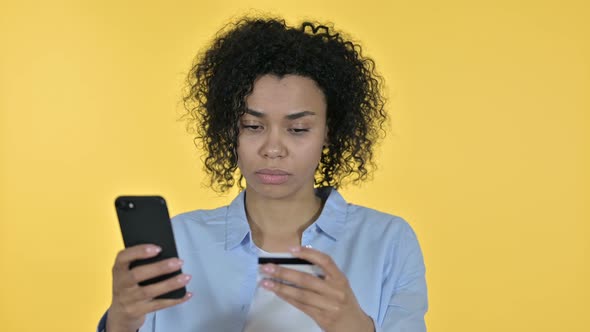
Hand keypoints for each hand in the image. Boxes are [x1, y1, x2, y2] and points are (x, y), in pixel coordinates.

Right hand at [106, 244, 192, 331]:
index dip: (139, 251)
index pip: (123, 257)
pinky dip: (175, 299)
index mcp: (118, 269)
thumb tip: (167, 255)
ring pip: (149, 291)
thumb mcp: (128, 273)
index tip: (158, 249)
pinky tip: (187, 293)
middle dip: (160, 268)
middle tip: (178, 262)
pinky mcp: (138, 311)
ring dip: (170, 284)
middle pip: (137, 275)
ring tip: (186, 277)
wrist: (119, 314)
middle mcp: (121, 284)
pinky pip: (159, 305)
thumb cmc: (129, 286)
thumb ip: (141, 263)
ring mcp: (128, 299)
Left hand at [259, 246, 373, 331]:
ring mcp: (329, 305)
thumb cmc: (344, 302)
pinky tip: (277, 292)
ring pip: (301, 294)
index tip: (290, 249)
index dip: (308, 253)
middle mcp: (335, 291)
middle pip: (307, 279)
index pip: (325, 261)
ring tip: (265, 282)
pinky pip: (301, 306)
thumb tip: (297, 260)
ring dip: (281, 287)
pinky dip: (287, 298)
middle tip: (267, 267)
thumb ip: (324, 275)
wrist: (355, 327)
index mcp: (340, 279)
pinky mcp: (322, 317)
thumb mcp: (340, 285)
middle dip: (284, 272)